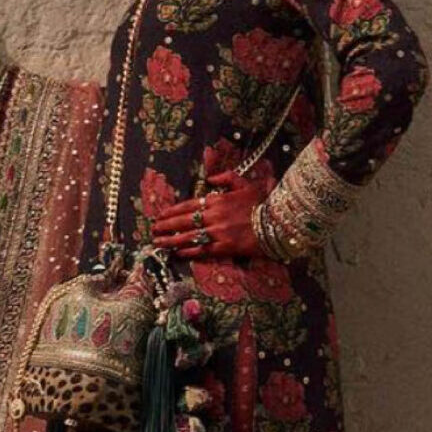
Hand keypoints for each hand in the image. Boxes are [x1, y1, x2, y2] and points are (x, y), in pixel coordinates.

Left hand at [151, 170, 265, 259]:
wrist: (279, 221)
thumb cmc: (263, 202)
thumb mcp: (245, 183)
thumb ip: (227, 178)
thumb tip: (211, 178)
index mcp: (217, 200)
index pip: (188, 205)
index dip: (172, 211)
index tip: (160, 215)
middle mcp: (214, 216)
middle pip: (184, 221)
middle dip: (166, 226)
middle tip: (152, 230)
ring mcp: (218, 232)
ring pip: (189, 237)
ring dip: (171, 240)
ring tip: (157, 243)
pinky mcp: (226, 247)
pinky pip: (203, 250)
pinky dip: (188, 252)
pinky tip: (177, 254)